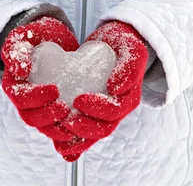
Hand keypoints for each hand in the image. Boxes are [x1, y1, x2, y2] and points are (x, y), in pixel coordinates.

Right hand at [1, 17, 79, 128]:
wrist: (50, 41)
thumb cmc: (34, 38)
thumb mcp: (21, 38)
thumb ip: (15, 50)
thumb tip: (21, 71)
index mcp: (15, 87)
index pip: (21, 99)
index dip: (36, 98)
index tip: (55, 89)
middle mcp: (25, 103)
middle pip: (33, 119)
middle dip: (49, 117)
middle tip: (66, 107)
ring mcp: (40, 110)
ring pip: (47, 128)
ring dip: (60, 129)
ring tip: (75, 118)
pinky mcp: (55, 113)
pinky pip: (60, 129)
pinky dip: (70, 135)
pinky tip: (83, 131)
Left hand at [61, 21, 147, 141]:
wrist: (115, 43)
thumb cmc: (124, 45)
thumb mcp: (132, 50)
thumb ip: (128, 68)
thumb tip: (115, 89)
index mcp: (129, 98)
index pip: (114, 112)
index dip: (97, 109)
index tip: (78, 99)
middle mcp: (118, 110)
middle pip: (103, 129)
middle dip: (84, 129)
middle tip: (65, 121)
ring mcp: (105, 113)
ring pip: (92, 134)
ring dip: (76, 141)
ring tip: (59, 141)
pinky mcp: (92, 111)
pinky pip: (84, 130)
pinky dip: (74, 143)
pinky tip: (60, 148)